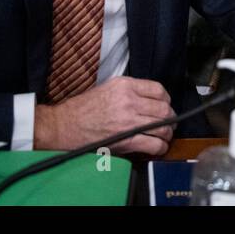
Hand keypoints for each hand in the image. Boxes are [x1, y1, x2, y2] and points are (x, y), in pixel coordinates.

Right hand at [33, 76, 174, 156]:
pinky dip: (159, 148)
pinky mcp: (127, 140)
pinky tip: (156, 148)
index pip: (159, 90)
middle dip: (169, 118)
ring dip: (167, 134)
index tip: (165, 105)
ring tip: (163, 137)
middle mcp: (129, 101)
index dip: (166, 100)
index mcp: (125, 85)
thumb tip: (149, 99)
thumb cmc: (82, 109)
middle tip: (167, 124)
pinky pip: (154, 144)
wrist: (64, 126)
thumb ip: (129, 91)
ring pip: (163, 127)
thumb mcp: (107, 88)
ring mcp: (129, 121)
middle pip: (164, 109)